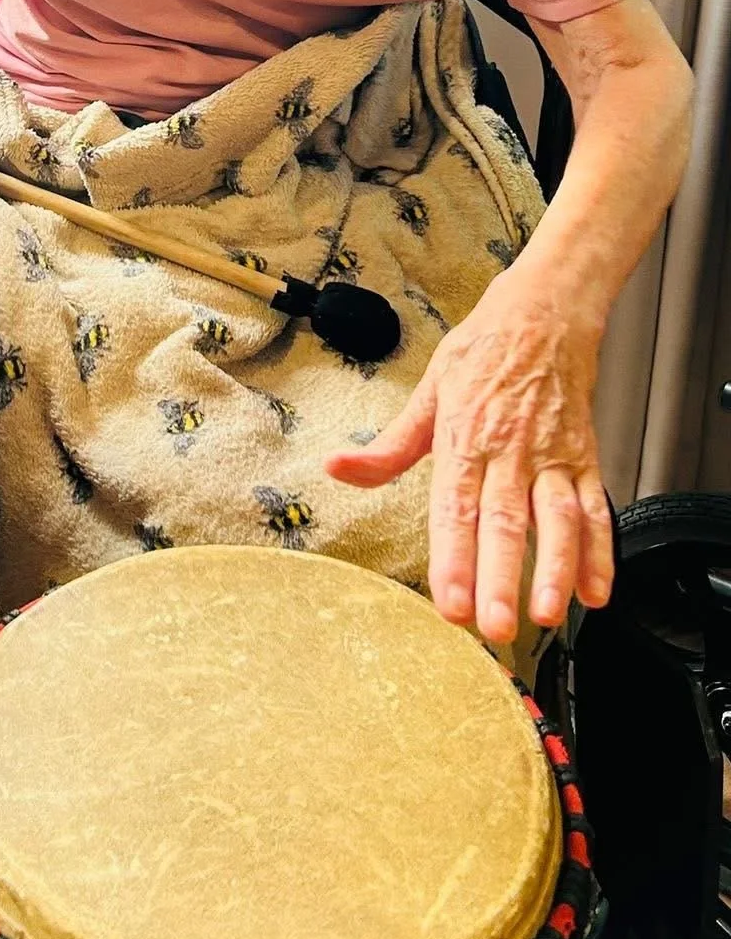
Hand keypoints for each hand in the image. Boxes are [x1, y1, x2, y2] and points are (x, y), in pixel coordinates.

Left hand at [324, 268, 613, 643]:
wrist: (544, 313)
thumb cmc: (483, 352)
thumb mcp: (428, 393)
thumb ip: (388, 447)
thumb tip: (338, 469)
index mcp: (463, 438)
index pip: (454, 508)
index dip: (453, 558)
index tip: (451, 603)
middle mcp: (509, 451)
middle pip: (505, 522)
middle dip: (501, 578)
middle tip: (497, 626)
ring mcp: (551, 457)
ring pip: (557, 519)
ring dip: (555, 569)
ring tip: (548, 614)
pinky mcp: (584, 458)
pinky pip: (596, 509)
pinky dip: (600, 552)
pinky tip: (594, 592)